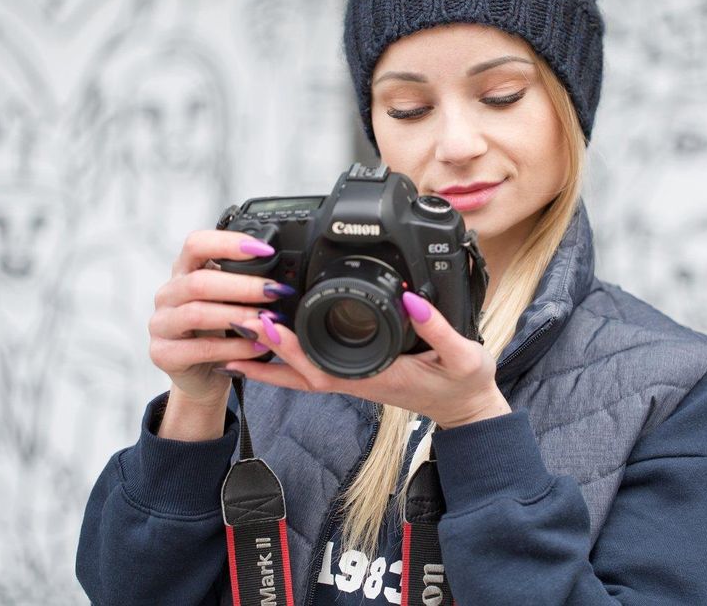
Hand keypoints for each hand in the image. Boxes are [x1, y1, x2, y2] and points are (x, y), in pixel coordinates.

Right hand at [148, 229, 289, 438]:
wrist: (202, 372)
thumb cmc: (219, 329)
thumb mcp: (230, 299)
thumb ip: (244, 282)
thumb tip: (282, 277)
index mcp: (184, 271)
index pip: (196, 244)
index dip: (229, 243)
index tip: (265, 251)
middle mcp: (168, 293)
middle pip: (199, 282)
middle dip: (243, 286)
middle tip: (274, 292)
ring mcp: (161, 324)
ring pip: (197, 314)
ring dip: (238, 315)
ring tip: (267, 320)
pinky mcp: (163, 354)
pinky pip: (201, 348)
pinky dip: (235, 346)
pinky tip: (258, 346)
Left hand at [225, 292, 511, 428]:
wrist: (468, 408)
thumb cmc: (465, 385)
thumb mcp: (463, 356)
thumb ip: (440, 329)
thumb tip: (411, 299)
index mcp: (377, 377)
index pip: (323, 368)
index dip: (292, 351)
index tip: (267, 326)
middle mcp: (359, 381)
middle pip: (301, 372)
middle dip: (268, 349)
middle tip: (238, 321)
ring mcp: (357, 380)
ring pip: (303, 374)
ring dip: (271, 357)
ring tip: (238, 335)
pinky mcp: (359, 375)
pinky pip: (315, 370)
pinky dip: (289, 361)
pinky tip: (272, 347)